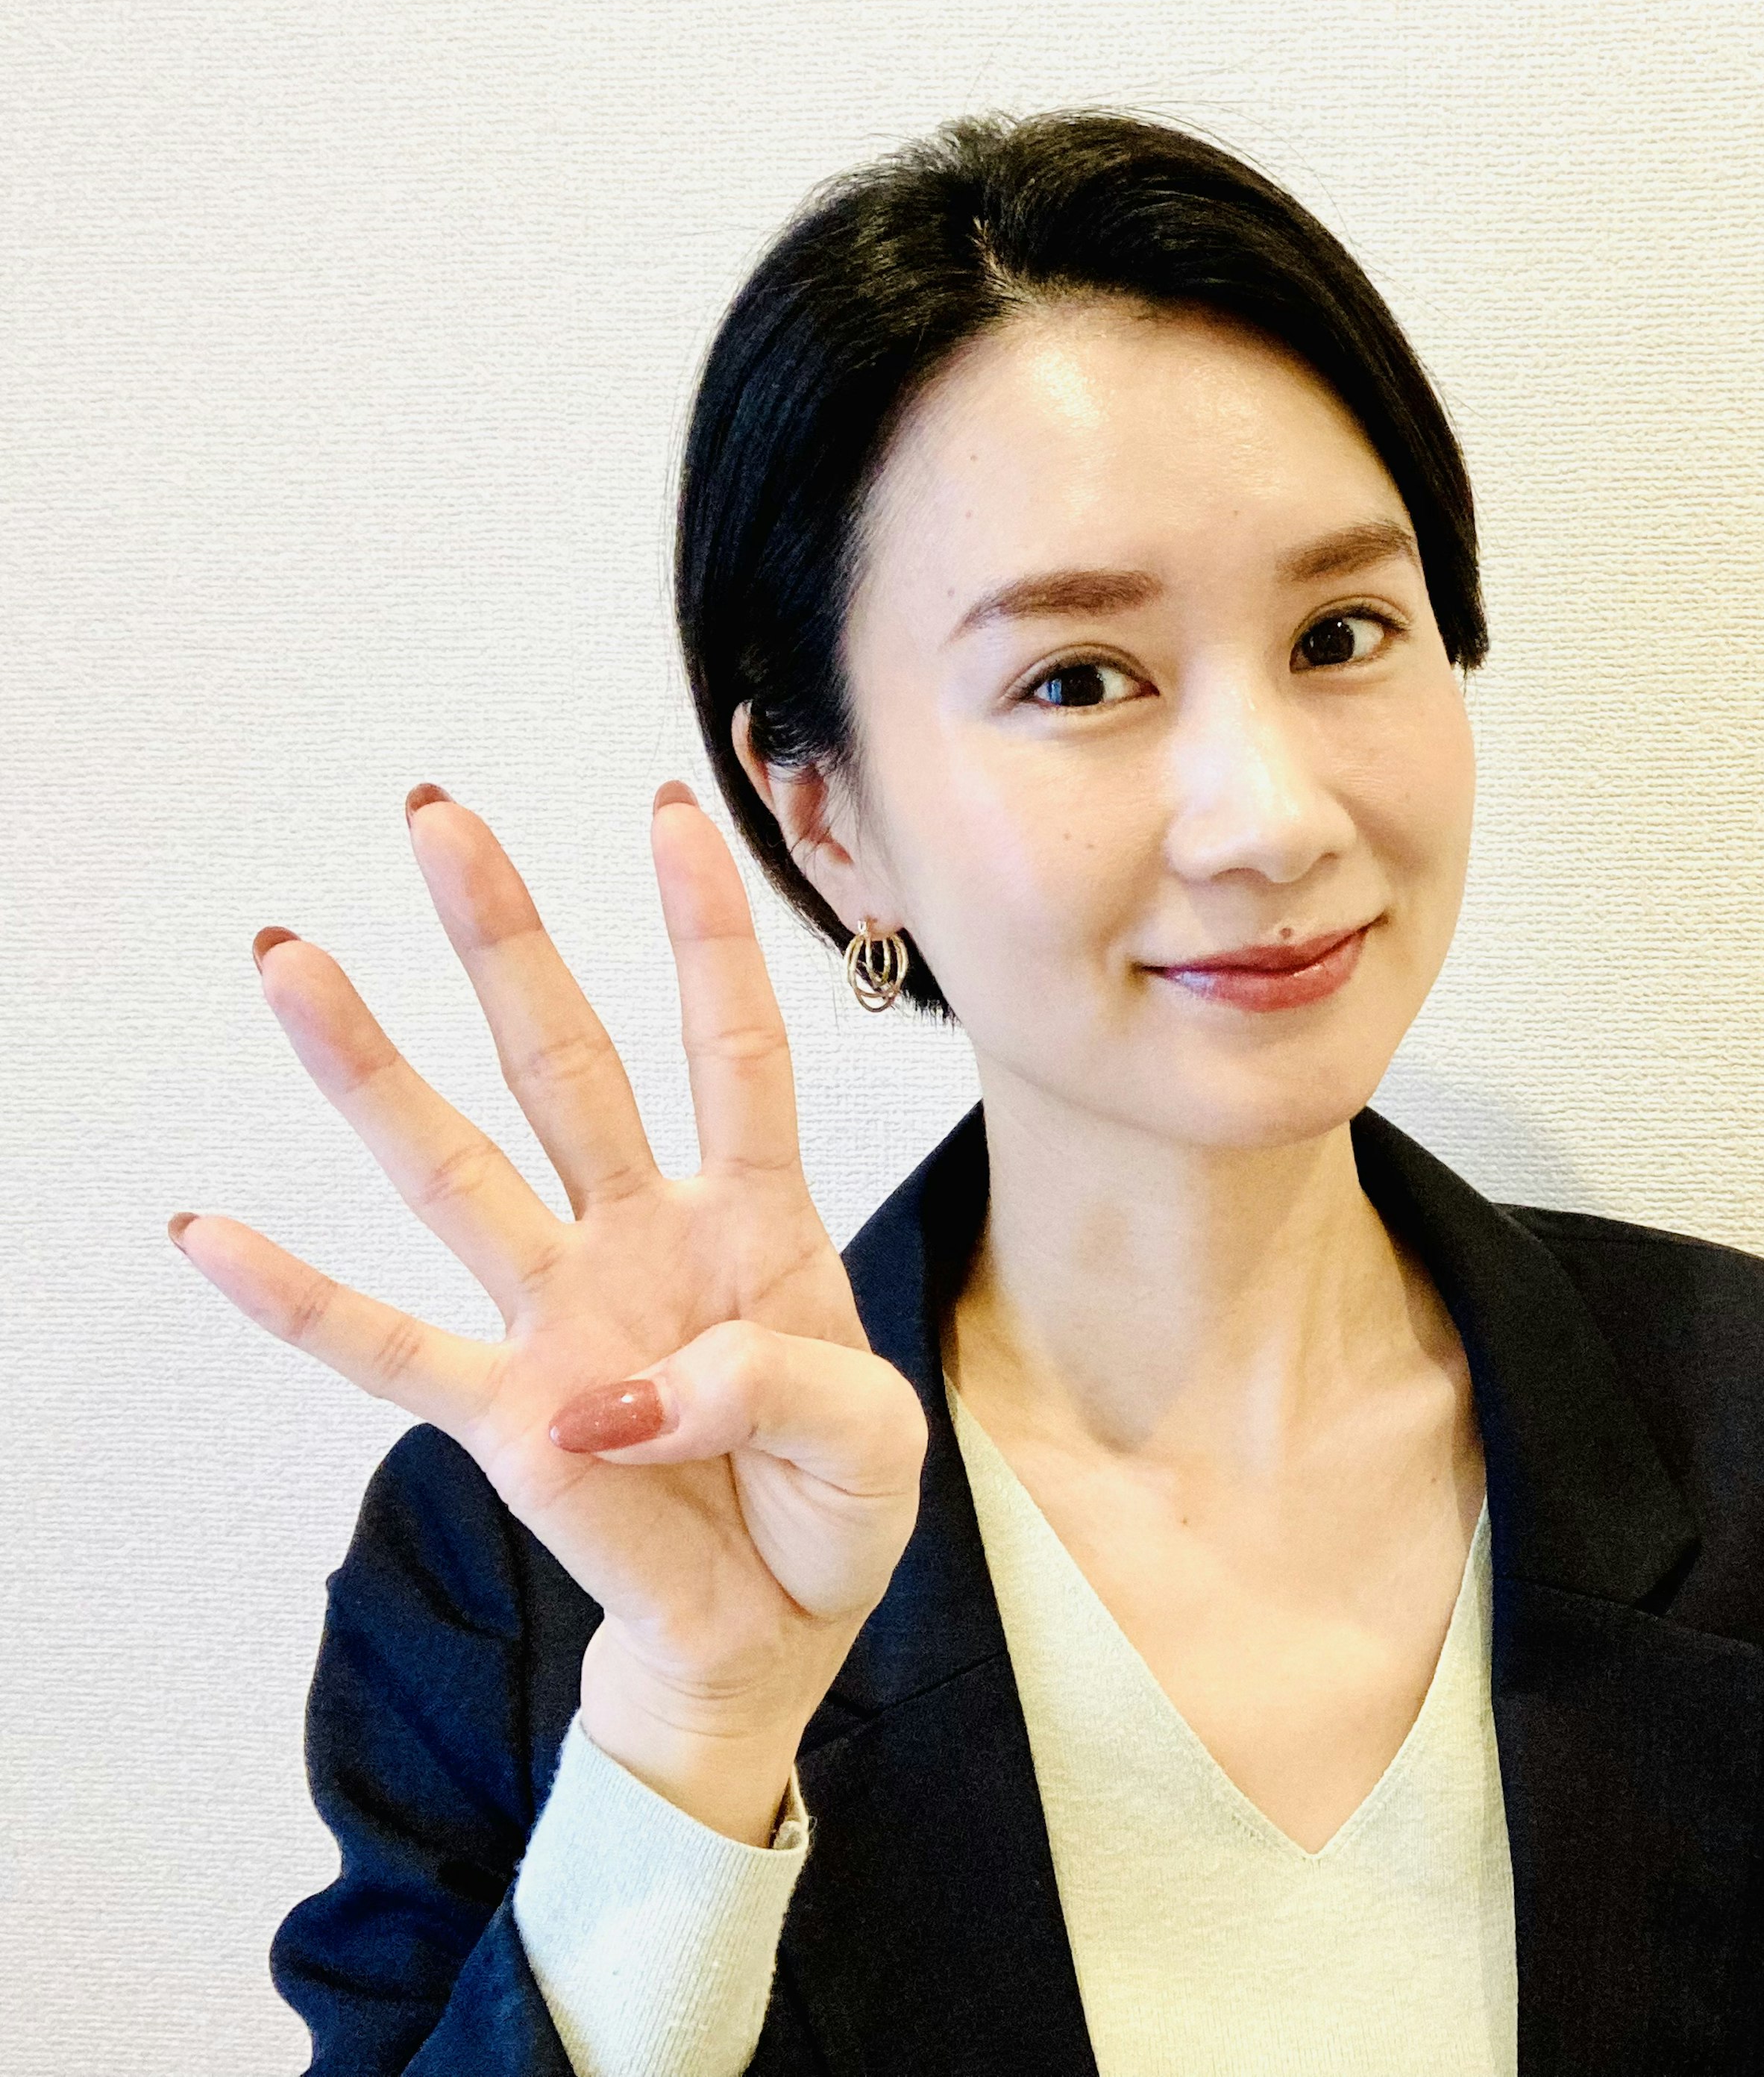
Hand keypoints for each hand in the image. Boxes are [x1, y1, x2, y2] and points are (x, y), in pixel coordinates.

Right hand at [173, 782, 929, 1843]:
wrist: (776, 1633)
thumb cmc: (831, 1513)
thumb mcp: (870, 1446)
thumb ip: (780, 1389)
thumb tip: (620, 1393)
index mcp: (756, 1222)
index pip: (733, 1049)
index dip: (707, 934)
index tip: (668, 816)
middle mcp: (642, 1240)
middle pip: (564, 1062)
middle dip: (506, 940)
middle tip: (438, 815)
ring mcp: (562, 1318)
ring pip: (453, 1170)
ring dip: (369, 1069)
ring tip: (290, 958)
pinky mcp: (504, 1416)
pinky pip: (385, 1350)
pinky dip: (295, 1301)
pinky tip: (209, 1234)